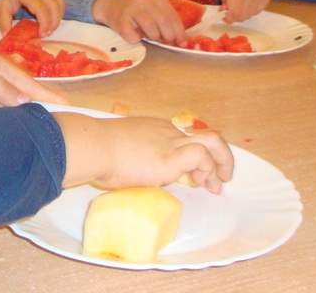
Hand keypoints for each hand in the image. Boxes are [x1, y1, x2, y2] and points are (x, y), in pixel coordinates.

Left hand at [0, 0, 64, 36]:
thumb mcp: (1, 7)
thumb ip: (4, 22)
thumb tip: (7, 37)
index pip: (41, 8)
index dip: (44, 23)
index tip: (41, 35)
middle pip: (54, 5)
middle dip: (54, 22)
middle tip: (46, 34)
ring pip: (59, 2)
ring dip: (58, 16)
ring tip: (50, 28)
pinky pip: (58, 1)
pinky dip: (58, 12)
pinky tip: (50, 20)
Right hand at [54, 113, 233, 190]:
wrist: (93, 145)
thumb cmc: (96, 150)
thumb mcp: (117, 151)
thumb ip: (128, 158)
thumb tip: (122, 171)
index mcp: (153, 131)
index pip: (184, 140)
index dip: (195, 158)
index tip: (195, 176)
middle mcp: (166, 132)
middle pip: (206, 136)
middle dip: (220, 156)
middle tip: (220, 177)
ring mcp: (171, 142)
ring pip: (213, 141)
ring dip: (222, 163)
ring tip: (218, 185)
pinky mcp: (172, 156)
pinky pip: (202, 157)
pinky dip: (207, 170)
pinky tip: (199, 183)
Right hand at [91, 0, 185, 44]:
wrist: (109, 4)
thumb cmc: (135, 10)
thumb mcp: (152, 8)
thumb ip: (165, 19)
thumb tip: (181, 40)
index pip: (173, 16)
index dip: (179, 31)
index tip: (181, 42)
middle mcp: (144, 0)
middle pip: (164, 21)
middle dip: (168, 36)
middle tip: (165, 41)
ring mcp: (131, 9)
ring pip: (150, 27)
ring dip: (153, 37)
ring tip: (150, 37)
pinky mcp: (120, 20)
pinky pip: (132, 35)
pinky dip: (136, 40)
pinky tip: (136, 37)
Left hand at [217, 0, 272, 22]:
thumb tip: (226, 13)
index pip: (235, 13)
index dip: (229, 18)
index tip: (224, 15)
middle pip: (244, 16)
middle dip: (235, 16)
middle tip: (230, 8)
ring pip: (251, 14)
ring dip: (243, 13)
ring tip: (239, 3)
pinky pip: (259, 10)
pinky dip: (252, 9)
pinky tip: (248, 0)